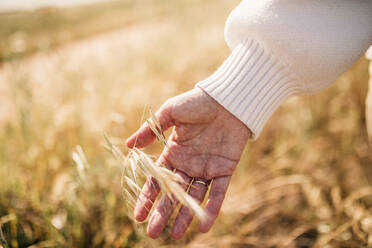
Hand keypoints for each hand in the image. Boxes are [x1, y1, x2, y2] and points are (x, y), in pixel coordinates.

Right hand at [126, 88, 250, 238]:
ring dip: (185, 215)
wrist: (227, 99)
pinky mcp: (224, 169)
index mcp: (173, 153)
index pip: (157, 180)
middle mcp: (188, 165)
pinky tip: (204, 225)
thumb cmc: (197, 103)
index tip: (138, 216)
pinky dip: (212, 209)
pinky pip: (218, 193)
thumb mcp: (170, 113)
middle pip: (173, 193)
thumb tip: (128, 146)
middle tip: (153, 233)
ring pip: (194, 197)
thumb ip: (150, 130)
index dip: (147, 198)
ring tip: (176, 235)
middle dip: (163, 212)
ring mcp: (206, 169)